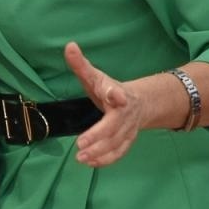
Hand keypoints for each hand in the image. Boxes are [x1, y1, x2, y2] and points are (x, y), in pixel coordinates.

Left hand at [67, 41, 143, 167]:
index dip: (115, 94)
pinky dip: (105, 160)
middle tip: (80, 144)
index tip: (114, 95)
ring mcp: (128, 130)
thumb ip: (80, 65)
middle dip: (99, 136)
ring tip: (80, 158)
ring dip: (99, 152)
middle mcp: (125, 114)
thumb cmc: (110, 89)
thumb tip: (69, 46)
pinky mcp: (126, 141)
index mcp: (117, 94)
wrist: (139, 103)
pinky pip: (118, 153)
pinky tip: (89, 163)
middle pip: (114, 127)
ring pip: (116, 143)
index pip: (117, 94)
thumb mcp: (95, 76)